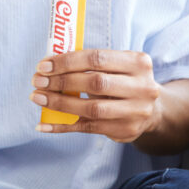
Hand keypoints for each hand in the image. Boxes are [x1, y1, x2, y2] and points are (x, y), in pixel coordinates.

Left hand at [30, 49, 161, 143]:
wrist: (151, 109)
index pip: (96, 58)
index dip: (67, 61)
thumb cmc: (123, 80)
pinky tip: (42, 124)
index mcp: (138, 62)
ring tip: (38, 98)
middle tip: (38, 81)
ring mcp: (135, 111)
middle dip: (61, 81)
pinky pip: (87, 128)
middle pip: (95, 83)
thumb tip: (49, 64)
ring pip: (91, 108)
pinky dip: (62, 126)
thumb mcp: (116, 65)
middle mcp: (142, 87)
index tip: (43, 65)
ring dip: (59, 103)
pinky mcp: (124, 130)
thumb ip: (89, 63)